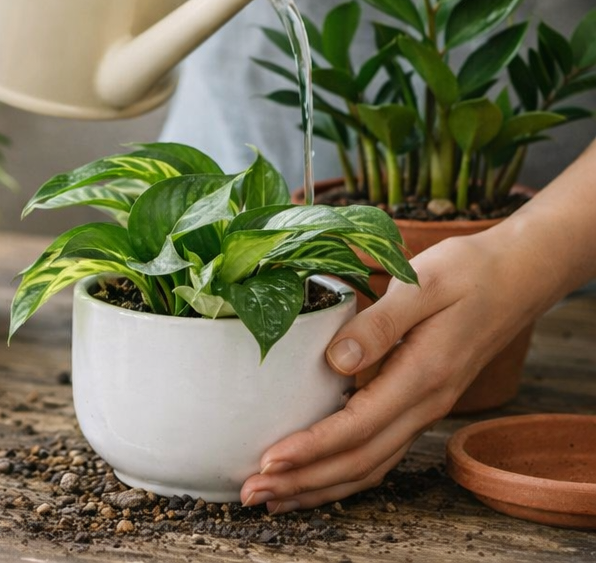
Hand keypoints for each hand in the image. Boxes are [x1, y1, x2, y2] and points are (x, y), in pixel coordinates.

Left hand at [239, 232, 541, 511]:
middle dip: (305, 481)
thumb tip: (337, 360)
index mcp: (423, 376)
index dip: (312, 449)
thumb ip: (380, 323)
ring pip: (370, 465)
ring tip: (274, 496)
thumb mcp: (423, 284)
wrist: (516, 277)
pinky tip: (316, 475)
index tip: (271, 461)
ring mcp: (424, 408)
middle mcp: (425, 404)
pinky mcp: (419, 401)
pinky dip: (344, 471)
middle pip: (359, 461)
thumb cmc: (468, 272)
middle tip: (253, 493)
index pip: (358, 428)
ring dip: (321, 485)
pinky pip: (380, 451)